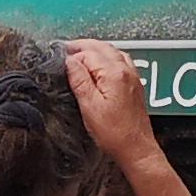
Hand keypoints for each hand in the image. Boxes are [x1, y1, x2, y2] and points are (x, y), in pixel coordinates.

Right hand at [62, 41, 161, 169]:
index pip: (88, 53)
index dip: (72, 54)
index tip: (59, 58)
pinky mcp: (135, 85)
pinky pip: (121, 60)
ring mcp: (133, 77)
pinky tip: (100, 64)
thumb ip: (79, 80)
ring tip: (79, 54)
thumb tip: (70, 61)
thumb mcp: (90, 107)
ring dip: (95, 49)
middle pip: (102, 47)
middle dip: (82, 46)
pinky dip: (107, 56)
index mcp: (114, 74)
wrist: (137, 149)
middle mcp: (126, 71)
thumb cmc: (115, 134)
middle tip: (65, 50)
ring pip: (112, 51)